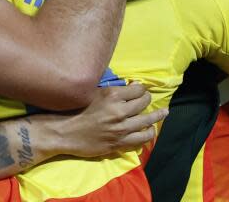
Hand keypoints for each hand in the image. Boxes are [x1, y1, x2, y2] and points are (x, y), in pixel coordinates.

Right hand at [50, 82, 166, 157]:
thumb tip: (133, 86)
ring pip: (148, 122)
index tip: (140, 89)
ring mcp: (121, 130)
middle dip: (148, 99)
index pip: (139, 89)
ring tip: (163, 113)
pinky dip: (147, 134)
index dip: (141, 88)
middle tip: (147, 99)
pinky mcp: (119, 144)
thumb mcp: (95, 93)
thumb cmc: (77, 110)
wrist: (65, 132)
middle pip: (145, 103)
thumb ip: (114, 91)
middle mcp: (120, 112)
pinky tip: (148, 131)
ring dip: (156, 117)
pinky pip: (141, 140)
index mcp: (113, 96)